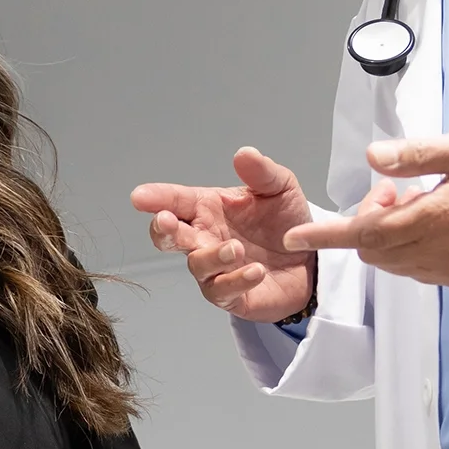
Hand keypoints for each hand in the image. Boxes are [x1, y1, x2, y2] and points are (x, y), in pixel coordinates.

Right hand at [132, 148, 314, 323]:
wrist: (308, 262)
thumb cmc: (284, 222)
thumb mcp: (279, 188)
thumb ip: (261, 172)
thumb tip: (243, 153)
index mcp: (208, 209)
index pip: (176, 201)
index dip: (156, 198)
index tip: (140, 197)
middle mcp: (205, 238)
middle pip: (169, 237)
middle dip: (163, 230)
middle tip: (166, 221)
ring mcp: (215, 269)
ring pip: (197, 265)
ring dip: (212, 256)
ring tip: (235, 249)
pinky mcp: (231, 295)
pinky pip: (223, 291)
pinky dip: (237, 280)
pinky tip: (255, 271)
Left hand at [282, 132, 448, 287]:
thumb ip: (416, 154)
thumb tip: (373, 157)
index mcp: (435, 220)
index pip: (365, 234)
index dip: (326, 237)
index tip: (295, 238)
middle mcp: (440, 253)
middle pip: (374, 250)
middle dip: (368, 222)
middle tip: (396, 189)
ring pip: (395, 262)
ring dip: (390, 235)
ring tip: (420, 200)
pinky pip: (419, 270)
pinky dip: (411, 248)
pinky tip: (435, 221)